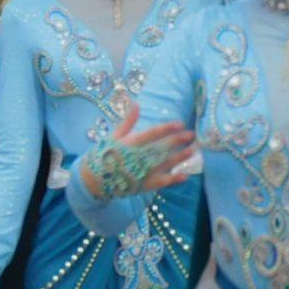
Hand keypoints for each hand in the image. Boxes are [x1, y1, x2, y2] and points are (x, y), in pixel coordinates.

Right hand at [78, 101, 194, 200]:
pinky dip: (174, 179)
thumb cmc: (106, 154)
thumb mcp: (114, 136)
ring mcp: (143, 172)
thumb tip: (136, 104)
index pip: (153, 133)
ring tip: (192, 151)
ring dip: (180, 157)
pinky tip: (185, 175)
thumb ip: (128, 121)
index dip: (167, 128)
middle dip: (178, 140)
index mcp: (131, 143)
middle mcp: (139, 156)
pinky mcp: (145, 184)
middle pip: (163, 147)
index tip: (180, 123)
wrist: (96, 179)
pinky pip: (162, 182)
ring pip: (166, 163)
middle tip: (192, 135)